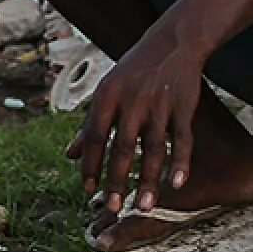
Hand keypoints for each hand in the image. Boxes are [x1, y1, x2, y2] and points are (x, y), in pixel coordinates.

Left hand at [70, 26, 203, 220]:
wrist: (171, 43)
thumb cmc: (132, 72)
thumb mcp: (106, 92)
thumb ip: (88, 125)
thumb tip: (68, 156)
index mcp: (107, 96)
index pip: (94, 136)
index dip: (90, 164)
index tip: (87, 189)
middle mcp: (132, 101)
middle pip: (122, 148)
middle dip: (116, 180)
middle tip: (112, 208)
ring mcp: (159, 104)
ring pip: (153, 149)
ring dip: (148, 180)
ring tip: (144, 207)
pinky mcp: (184, 106)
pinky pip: (182, 139)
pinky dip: (180, 162)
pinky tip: (176, 184)